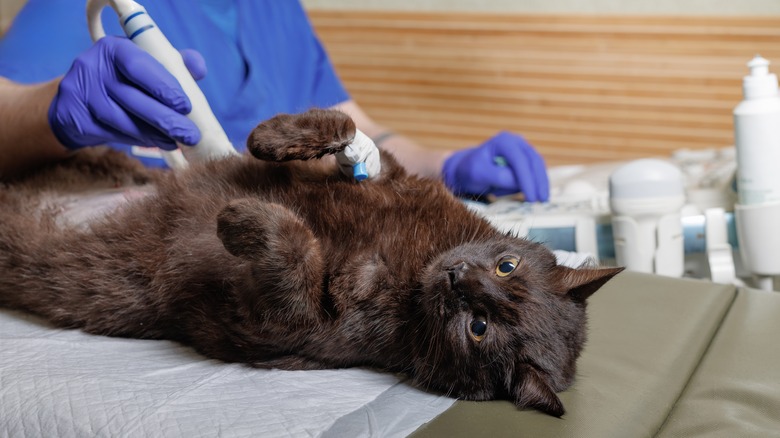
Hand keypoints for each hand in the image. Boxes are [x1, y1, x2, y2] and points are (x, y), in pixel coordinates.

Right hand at [48, 36, 202, 150]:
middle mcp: (92, 66)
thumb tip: (198, 68)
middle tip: (191, 134)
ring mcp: (79, 93)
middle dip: (166, 118)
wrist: (77, 100)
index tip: (187, 106)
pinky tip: (159, 143)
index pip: (140, 65)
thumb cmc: (121, 79)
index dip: (164, 87)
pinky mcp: (73, 117)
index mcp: (113, 48)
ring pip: (122, 119)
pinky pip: (111, 132)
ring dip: (154, 133)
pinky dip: (139, 139)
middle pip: (132, 97)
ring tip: (177, 141)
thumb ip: (172, 64)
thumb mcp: (144, 65)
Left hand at [442, 131, 548, 201]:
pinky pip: (534, 172)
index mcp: (504, 141)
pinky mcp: (525, 159)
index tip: (531, 198)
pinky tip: (523, 193)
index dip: (528, 180)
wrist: (468, 169)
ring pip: (537, 167)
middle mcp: (516, 142)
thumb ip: (498, 176)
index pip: (520, 161)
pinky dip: (531, 184)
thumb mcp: (479, 174)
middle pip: (534, 162)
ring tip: (532, 200)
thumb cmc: (471, 170)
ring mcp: (523, 149)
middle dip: (539, 183)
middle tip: (542, 201)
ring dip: (536, 184)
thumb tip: (517, 181)